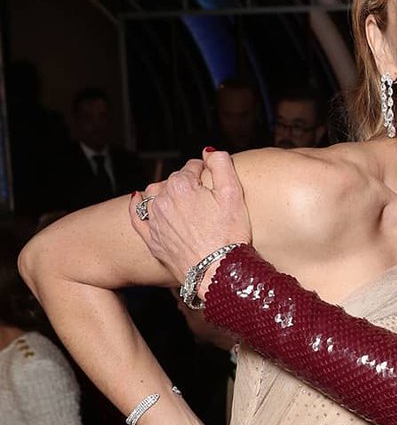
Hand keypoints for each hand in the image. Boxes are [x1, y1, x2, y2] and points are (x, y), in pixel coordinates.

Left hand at [129, 149, 251, 285]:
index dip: (206, 173)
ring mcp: (154, 220)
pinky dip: (136, 205)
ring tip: (181, 202)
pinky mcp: (152, 239)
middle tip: (205, 200)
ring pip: (154, 195)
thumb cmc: (229, 235)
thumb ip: (221, 164)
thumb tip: (208, 151)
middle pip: (173, 181)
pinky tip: (137, 198)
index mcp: (182, 184)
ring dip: (165, 193)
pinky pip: (136, 216)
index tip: (215, 185)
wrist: (217, 273)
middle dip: (187, 185)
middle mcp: (162, 199)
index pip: (193, 167)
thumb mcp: (234, 193)